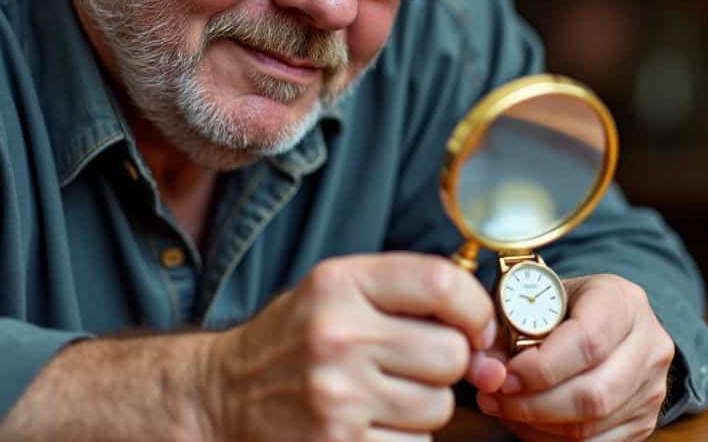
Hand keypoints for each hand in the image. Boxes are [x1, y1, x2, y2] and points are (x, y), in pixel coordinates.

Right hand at [205, 253, 499, 440]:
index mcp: (340, 284)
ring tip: (381, 396)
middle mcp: (338, 336)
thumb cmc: (293, 341)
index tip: (475, 327)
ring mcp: (338, 397)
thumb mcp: (335, 292)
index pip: (441, 282)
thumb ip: (406, 296)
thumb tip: (485, 337)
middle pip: (450, 354)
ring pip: (437, 407)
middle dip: (445, 365)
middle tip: (414, 366)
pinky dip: (402, 441)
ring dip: (423, 407)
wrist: (222, 396)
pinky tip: (367, 425)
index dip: (474, 308)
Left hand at [470, 274, 674, 441]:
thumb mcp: (540, 300)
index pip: (588, 341)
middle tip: (495, 398)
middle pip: (594, 393)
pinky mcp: (645, 421)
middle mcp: (649, 345)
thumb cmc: (568, 308)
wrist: (611, 324)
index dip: (541, 367)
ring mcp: (653, 387)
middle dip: (534, 404)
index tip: (505, 375)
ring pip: (592, 425)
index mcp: (623, 302)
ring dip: (537, 425)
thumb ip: (508, 328)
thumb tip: (482, 370)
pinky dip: (553, 440)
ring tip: (505, 408)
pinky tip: (528, 423)